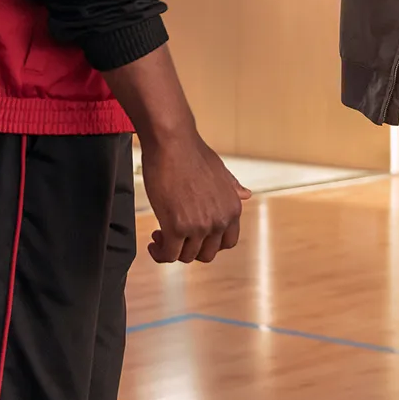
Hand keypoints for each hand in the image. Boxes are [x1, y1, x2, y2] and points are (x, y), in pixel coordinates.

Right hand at [141, 127, 250, 263]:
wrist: (172, 143)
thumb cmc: (192, 153)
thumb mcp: (220, 171)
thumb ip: (232, 187)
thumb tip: (246, 194)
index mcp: (233, 208)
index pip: (228, 243)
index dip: (209, 243)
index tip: (196, 235)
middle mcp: (220, 220)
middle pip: (207, 254)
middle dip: (190, 249)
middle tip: (174, 236)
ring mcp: (199, 226)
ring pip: (186, 256)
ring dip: (171, 249)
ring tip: (159, 236)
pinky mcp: (176, 227)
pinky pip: (169, 254)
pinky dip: (160, 253)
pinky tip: (153, 241)